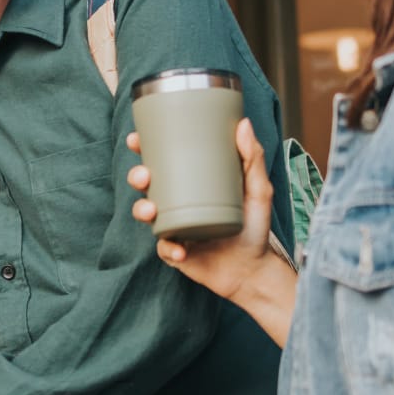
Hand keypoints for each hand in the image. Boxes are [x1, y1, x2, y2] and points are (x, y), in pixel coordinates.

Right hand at [128, 118, 279, 302]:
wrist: (254, 269)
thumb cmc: (254, 227)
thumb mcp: (257, 190)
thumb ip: (252, 158)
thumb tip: (244, 125)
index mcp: (191, 183)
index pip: (162, 162)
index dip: (144, 149)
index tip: (136, 139)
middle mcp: (177, 203)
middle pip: (147, 185)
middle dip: (137, 177)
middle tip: (143, 176)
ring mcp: (174, 227)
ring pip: (147, 214)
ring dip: (142, 209)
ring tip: (151, 210)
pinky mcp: (176, 252)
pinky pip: (164, 248)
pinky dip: (169, 248)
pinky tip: (180, 250)